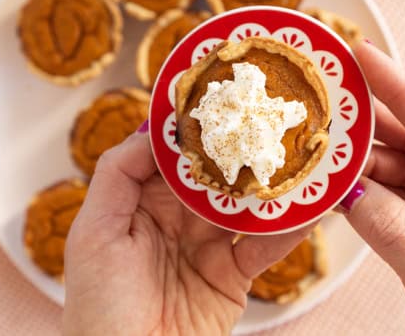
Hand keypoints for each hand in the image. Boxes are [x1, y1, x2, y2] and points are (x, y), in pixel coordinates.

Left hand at [63, 128, 312, 335]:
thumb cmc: (100, 305)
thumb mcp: (94, 232)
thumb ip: (118, 173)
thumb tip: (155, 127)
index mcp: (142, 202)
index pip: (174, 156)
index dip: (197, 129)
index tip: (225, 99)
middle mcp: (177, 218)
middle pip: (216, 175)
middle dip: (243, 149)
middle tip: (275, 119)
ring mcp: (208, 245)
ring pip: (246, 205)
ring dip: (273, 185)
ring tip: (304, 157)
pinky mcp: (234, 275)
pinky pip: (264, 245)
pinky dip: (289, 229)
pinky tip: (310, 208)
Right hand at [342, 42, 404, 334]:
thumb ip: (390, 229)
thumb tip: (347, 190)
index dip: (401, 89)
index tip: (366, 57)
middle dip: (376, 127)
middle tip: (332, 103)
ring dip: (367, 168)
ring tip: (326, 154)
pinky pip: (402, 208)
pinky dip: (372, 200)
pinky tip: (344, 191)